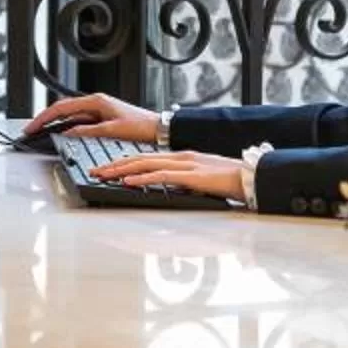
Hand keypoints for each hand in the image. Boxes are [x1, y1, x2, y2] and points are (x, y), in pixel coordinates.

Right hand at [23, 92, 159, 142]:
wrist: (158, 128)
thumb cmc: (140, 126)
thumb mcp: (112, 130)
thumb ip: (88, 131)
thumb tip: (68, 132)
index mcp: (96, 101)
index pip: (62, 107)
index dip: (45, 117)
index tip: (33, 126)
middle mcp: (95, 102)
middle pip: (62, 108)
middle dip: (44, 118)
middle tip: (31, 129)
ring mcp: (97, 109)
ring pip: (69, 114)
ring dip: (54, 121)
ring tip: (40, 131)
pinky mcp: (101, 117)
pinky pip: (77, 119)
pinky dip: (65, 125)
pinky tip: (59, 132)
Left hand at [88, 150, 250, 200]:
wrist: (252, 177)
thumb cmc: (230, 181)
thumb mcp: (200, 180)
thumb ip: (183, 182)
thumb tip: (167, 189)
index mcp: (181, 157)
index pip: (145, 158)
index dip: (123, 162)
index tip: (106, 168)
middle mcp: (179, 157)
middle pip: (139, 158)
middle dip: (114, 164)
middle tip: (95, 171)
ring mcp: (185, 165)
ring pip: (145, 165)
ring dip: (121, 170)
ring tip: (103, 175)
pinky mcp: (191, 176)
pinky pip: (161, 177)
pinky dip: (142, 179)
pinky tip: (128, 182)